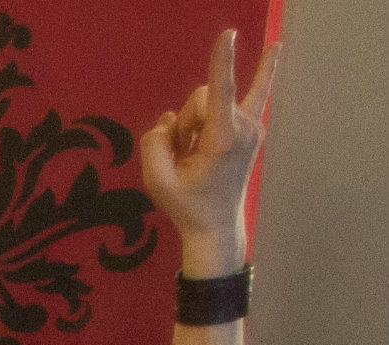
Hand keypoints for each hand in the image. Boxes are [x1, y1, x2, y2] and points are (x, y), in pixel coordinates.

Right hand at [139, 31, 278, 274]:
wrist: (216, 224)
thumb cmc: (186, 205)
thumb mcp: (157, 181)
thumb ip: (154, 143)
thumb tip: (168, 121)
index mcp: (221, 141)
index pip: (219, 93)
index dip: (221, 63)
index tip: (228, 34)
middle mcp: (243, 128)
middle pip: (202, 97)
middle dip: (186, 118)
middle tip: (184, 153)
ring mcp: (252, 126)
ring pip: (213, 99)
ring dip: (197, 120)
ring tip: (197, 151)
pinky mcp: (253, 126)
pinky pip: (256, 90)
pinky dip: (266, 69)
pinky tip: (276, 46)